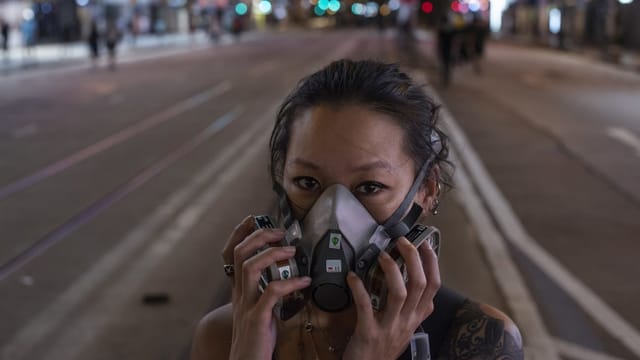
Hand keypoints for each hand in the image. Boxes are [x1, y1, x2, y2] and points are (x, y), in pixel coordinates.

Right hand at [222, 216, 311, 359]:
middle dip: (259, 236)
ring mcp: (247, 306)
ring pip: (251, 267)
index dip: (241, 233)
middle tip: (279, 232)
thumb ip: (267, 293)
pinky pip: (271, 293)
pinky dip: (290, 283)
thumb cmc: (257, 341)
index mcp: (240, 291)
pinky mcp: (257, 319)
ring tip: (290, 250)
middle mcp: (239, 295)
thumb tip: (287, 276)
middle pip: (240, 253)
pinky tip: (304, 282)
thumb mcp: (259, 310)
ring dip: (272, 254)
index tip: (254, 219)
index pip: (233, 254)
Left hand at [343, 237, 440, 359]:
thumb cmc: (385, 346)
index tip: (426, 243)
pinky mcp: (369, 333)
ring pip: (399, 294)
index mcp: (417, 317)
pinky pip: (365, 307)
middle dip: (413, 259)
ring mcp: (390, 327)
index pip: (434, 286)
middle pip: (419, 285)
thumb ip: (410, 307)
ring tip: (382, 254)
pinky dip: (359, 289)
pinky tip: (352, 276)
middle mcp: (408, 321)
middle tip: (402, 241)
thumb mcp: (405, 327)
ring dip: (392, 271)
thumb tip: (408, 276)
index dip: (432, 263)